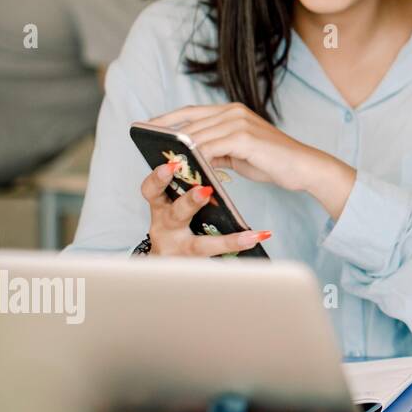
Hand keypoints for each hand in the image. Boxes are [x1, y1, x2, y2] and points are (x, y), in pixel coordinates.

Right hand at [140, 160, 269, 256]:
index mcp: (159, 206)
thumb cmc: (175, 221)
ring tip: (250, 233)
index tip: (170, 164)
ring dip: (225, 239)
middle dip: (188, 203)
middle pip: (175, 215)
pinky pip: (221, 256)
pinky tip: (260, 235)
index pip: (151, 190)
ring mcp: (180, 249)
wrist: (166, 266)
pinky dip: (240, 245)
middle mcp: (165, 228)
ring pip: (200, 246)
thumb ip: (182, 181)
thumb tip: (199, 145)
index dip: (158, 179)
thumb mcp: (171, 200)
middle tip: (205, 190)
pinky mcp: (197, 264)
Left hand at [149, 103, 355, 217]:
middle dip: (166, 134)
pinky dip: (196, 158)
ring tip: (161, 161)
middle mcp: (234, 112)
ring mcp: (239, 123)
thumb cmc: (273, 162)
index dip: (167, 119)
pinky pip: (210, 148)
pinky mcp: (244, 138)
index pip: (192, 112)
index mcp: (233, 111)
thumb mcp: (239, 153)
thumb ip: (216, 150)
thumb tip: (191, 157)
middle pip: (190, 121)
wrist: (304, 167)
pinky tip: (185, 168)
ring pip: (198, 136)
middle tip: (146, 146)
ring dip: (178, 150)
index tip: (146, 126)